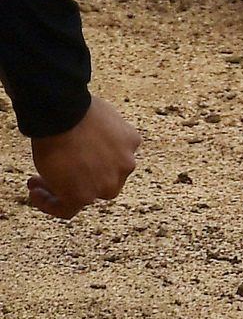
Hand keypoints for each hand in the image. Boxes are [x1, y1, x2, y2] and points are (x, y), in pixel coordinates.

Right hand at [26, 97, 141, 218]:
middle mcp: (125, 165)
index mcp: (131, 142)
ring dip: (62, 190)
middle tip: (56, 172)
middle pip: (104, 180)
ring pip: (86, 196)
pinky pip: (66, 209)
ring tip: (37, 181)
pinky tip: (35, 192)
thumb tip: (87, 137)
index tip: (71, 154)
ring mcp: (106, 183)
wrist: (64, 114)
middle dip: (81, 177)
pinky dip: (50, 204)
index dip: (93, 160)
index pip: (115, 160)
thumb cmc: (77, 108)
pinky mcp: (83, 195)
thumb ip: (103, 133)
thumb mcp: (103, 116)